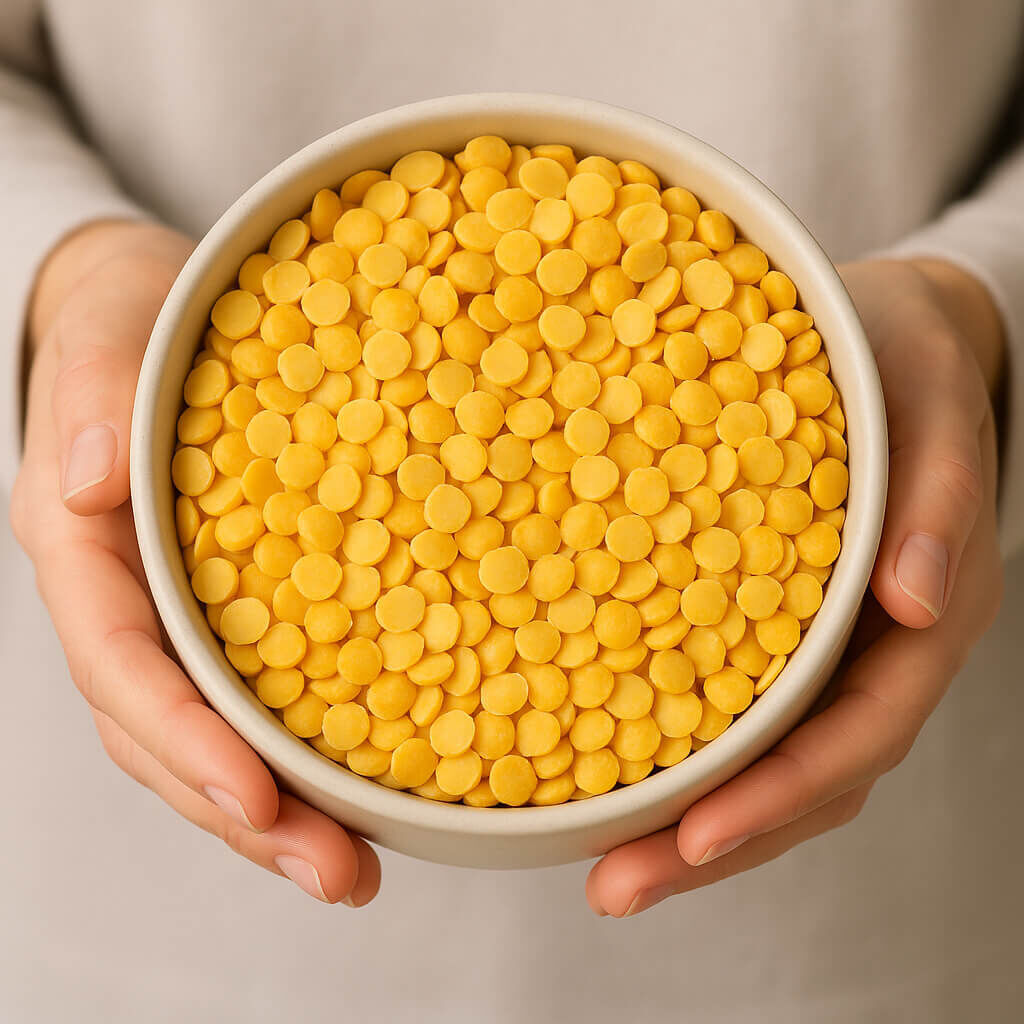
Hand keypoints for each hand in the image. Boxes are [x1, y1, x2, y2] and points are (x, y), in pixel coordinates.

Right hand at [11, 220, 379, 905]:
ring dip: (280, 813)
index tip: (254, 800)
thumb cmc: (132, 312)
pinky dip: (306, 751)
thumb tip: (78, 482)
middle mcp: (131, 601)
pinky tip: (371, 789)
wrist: (162, 311)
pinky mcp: (241, 608)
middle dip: (245, 815)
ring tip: (357, 869)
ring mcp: (183, 615)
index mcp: (85, 547)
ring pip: (215, 736)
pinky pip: (263, 694)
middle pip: (169, 734)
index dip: (180, 740)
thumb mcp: (108, 323)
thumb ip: (86, 389)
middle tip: (339, 876)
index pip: (120, 663)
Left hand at [586, 258, 1004, 916]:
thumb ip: (937, 495)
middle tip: (611, 888)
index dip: (779, 796)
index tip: (692, 837)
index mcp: (922, 618)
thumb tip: (918, 598)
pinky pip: (738, 709)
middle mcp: (873, 653)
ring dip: (690, 823)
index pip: (856, 736)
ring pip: (767, 763)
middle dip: (714, 844)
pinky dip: (687, 754)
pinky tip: (613, 768)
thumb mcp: (930, 405)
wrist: (890, 340)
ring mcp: (825, 650)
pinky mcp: (776, 626)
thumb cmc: (907, 365)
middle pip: (801, 780)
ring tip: (598, 865)